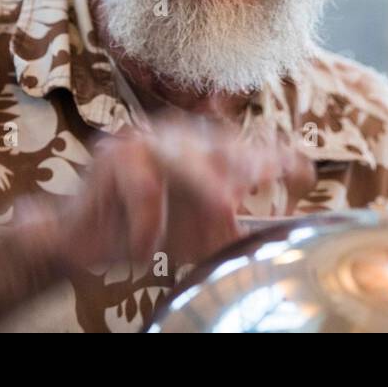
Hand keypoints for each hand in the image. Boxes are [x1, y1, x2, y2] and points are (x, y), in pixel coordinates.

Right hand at [37, 113, 314, 275]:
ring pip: (184, 158)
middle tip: (271, 188)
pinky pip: (142, 187)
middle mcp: (181, 136)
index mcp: (204, 147)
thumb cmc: (149, 232)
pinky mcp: (115, 157)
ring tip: (224, 207)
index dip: (277, 157)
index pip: (249, 146)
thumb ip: (232, 227)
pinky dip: (148, 224)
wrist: (83, 241)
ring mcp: (148, 140)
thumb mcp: (199, 234)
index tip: (303, 173)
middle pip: (223, 146)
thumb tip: (279, 234)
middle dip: (248, 165)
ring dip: (205, 186)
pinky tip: (146, 250)